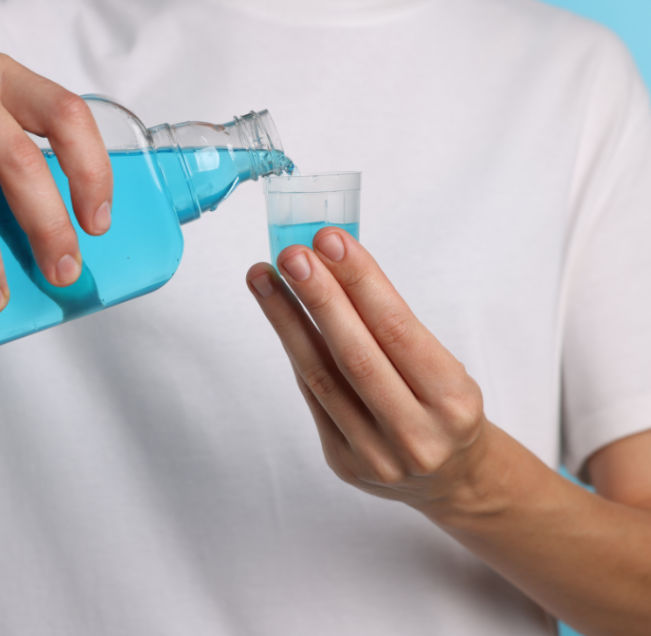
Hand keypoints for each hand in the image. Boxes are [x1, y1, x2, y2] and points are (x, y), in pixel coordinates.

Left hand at [246, 228, 489, 516]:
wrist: (451, 478)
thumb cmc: (443, 406)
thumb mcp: (444, 366)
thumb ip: (392, 324)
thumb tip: (332, 261)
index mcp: (453, 401)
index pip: (398, 329)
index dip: (361, 282)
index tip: (331, 241)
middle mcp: (416, 433)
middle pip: (355, 354)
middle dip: (319, 297)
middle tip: (292, 255)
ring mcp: (376, 455)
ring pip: (321, 375)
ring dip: (287, 320)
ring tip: (265, 277)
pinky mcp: (343, 462)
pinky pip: (312, 395)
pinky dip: (295, 349)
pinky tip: (280, 315)